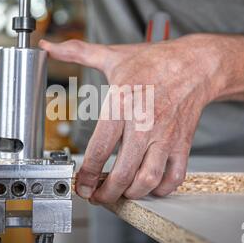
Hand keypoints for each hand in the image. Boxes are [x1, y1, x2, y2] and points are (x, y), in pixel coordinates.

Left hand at [40, 35, 227, 202]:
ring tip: (121, 193)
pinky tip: (150, 185)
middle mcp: (144, 124)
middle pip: (122, 172)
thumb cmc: (154, 61)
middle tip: (97, 196)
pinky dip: (161, 189)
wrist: (196, 64)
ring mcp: (165, 136)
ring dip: (132, 194)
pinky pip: (174, 176)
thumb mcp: (112, 55)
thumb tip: (47, 46)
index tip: (81, 185)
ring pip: (148, 179)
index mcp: (122, 104)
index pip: (100, 149)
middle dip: (106, 193)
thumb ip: (77, 52)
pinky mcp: (182, 143)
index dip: (87, 174)